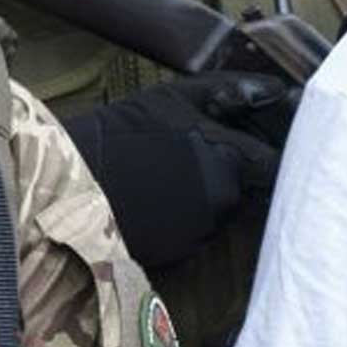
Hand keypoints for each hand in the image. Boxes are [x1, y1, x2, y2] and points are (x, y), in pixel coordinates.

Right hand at [62, 74, 291, 269]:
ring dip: (203, 199)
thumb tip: (276, 90)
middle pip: (245, 189)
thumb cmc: (122, 133)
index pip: (274, 163)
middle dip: (227, 174)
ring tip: (165, 180)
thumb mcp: (174, 98)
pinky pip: (193, 236)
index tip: (251, 145)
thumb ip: (231, 91)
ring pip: (218, 214)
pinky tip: (154, 204)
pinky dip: (182, 222)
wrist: (71, 181)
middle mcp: (223, 201)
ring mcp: (201, 232)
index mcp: (229, 159)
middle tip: (188, 158)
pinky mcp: (178, 256)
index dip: (264, 152)